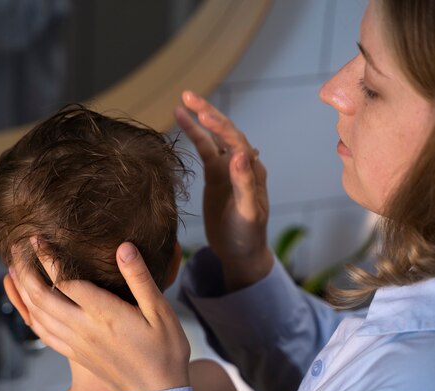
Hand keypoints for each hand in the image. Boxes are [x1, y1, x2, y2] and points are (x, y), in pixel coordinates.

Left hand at [9, 241, 190, 390]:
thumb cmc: (164, 350)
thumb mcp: (160, 310)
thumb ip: (139, 278)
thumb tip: (124, 248)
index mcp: (103, 314)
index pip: (64, 280)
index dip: (47, 257)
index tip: (37, 238)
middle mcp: (83, 328)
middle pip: (41, 296)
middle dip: (26, 269)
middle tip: (18, 248)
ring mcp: (76, 343)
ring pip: (37, 314)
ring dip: (22, 290)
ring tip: (14, 270)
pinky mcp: (76, 353)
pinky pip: (43, 334)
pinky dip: (28, 315)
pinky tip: (26, 306)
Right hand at [175, 91, 273, 289]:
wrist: (241, 252)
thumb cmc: (249, 235)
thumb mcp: (249, 212)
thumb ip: (245, 184)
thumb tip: (239, 154)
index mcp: (253, 170)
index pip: (237, 142)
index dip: (221, 128)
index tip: (204, 117)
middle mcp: (242, 164)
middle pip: (225, 131)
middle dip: (208, 113)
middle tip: (188, 96)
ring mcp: (227, 168)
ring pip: (213, 137)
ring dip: (200, 118)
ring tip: (183, 101)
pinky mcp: (215, 175)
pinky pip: (204, 150)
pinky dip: (194, 134)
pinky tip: (180, 120)